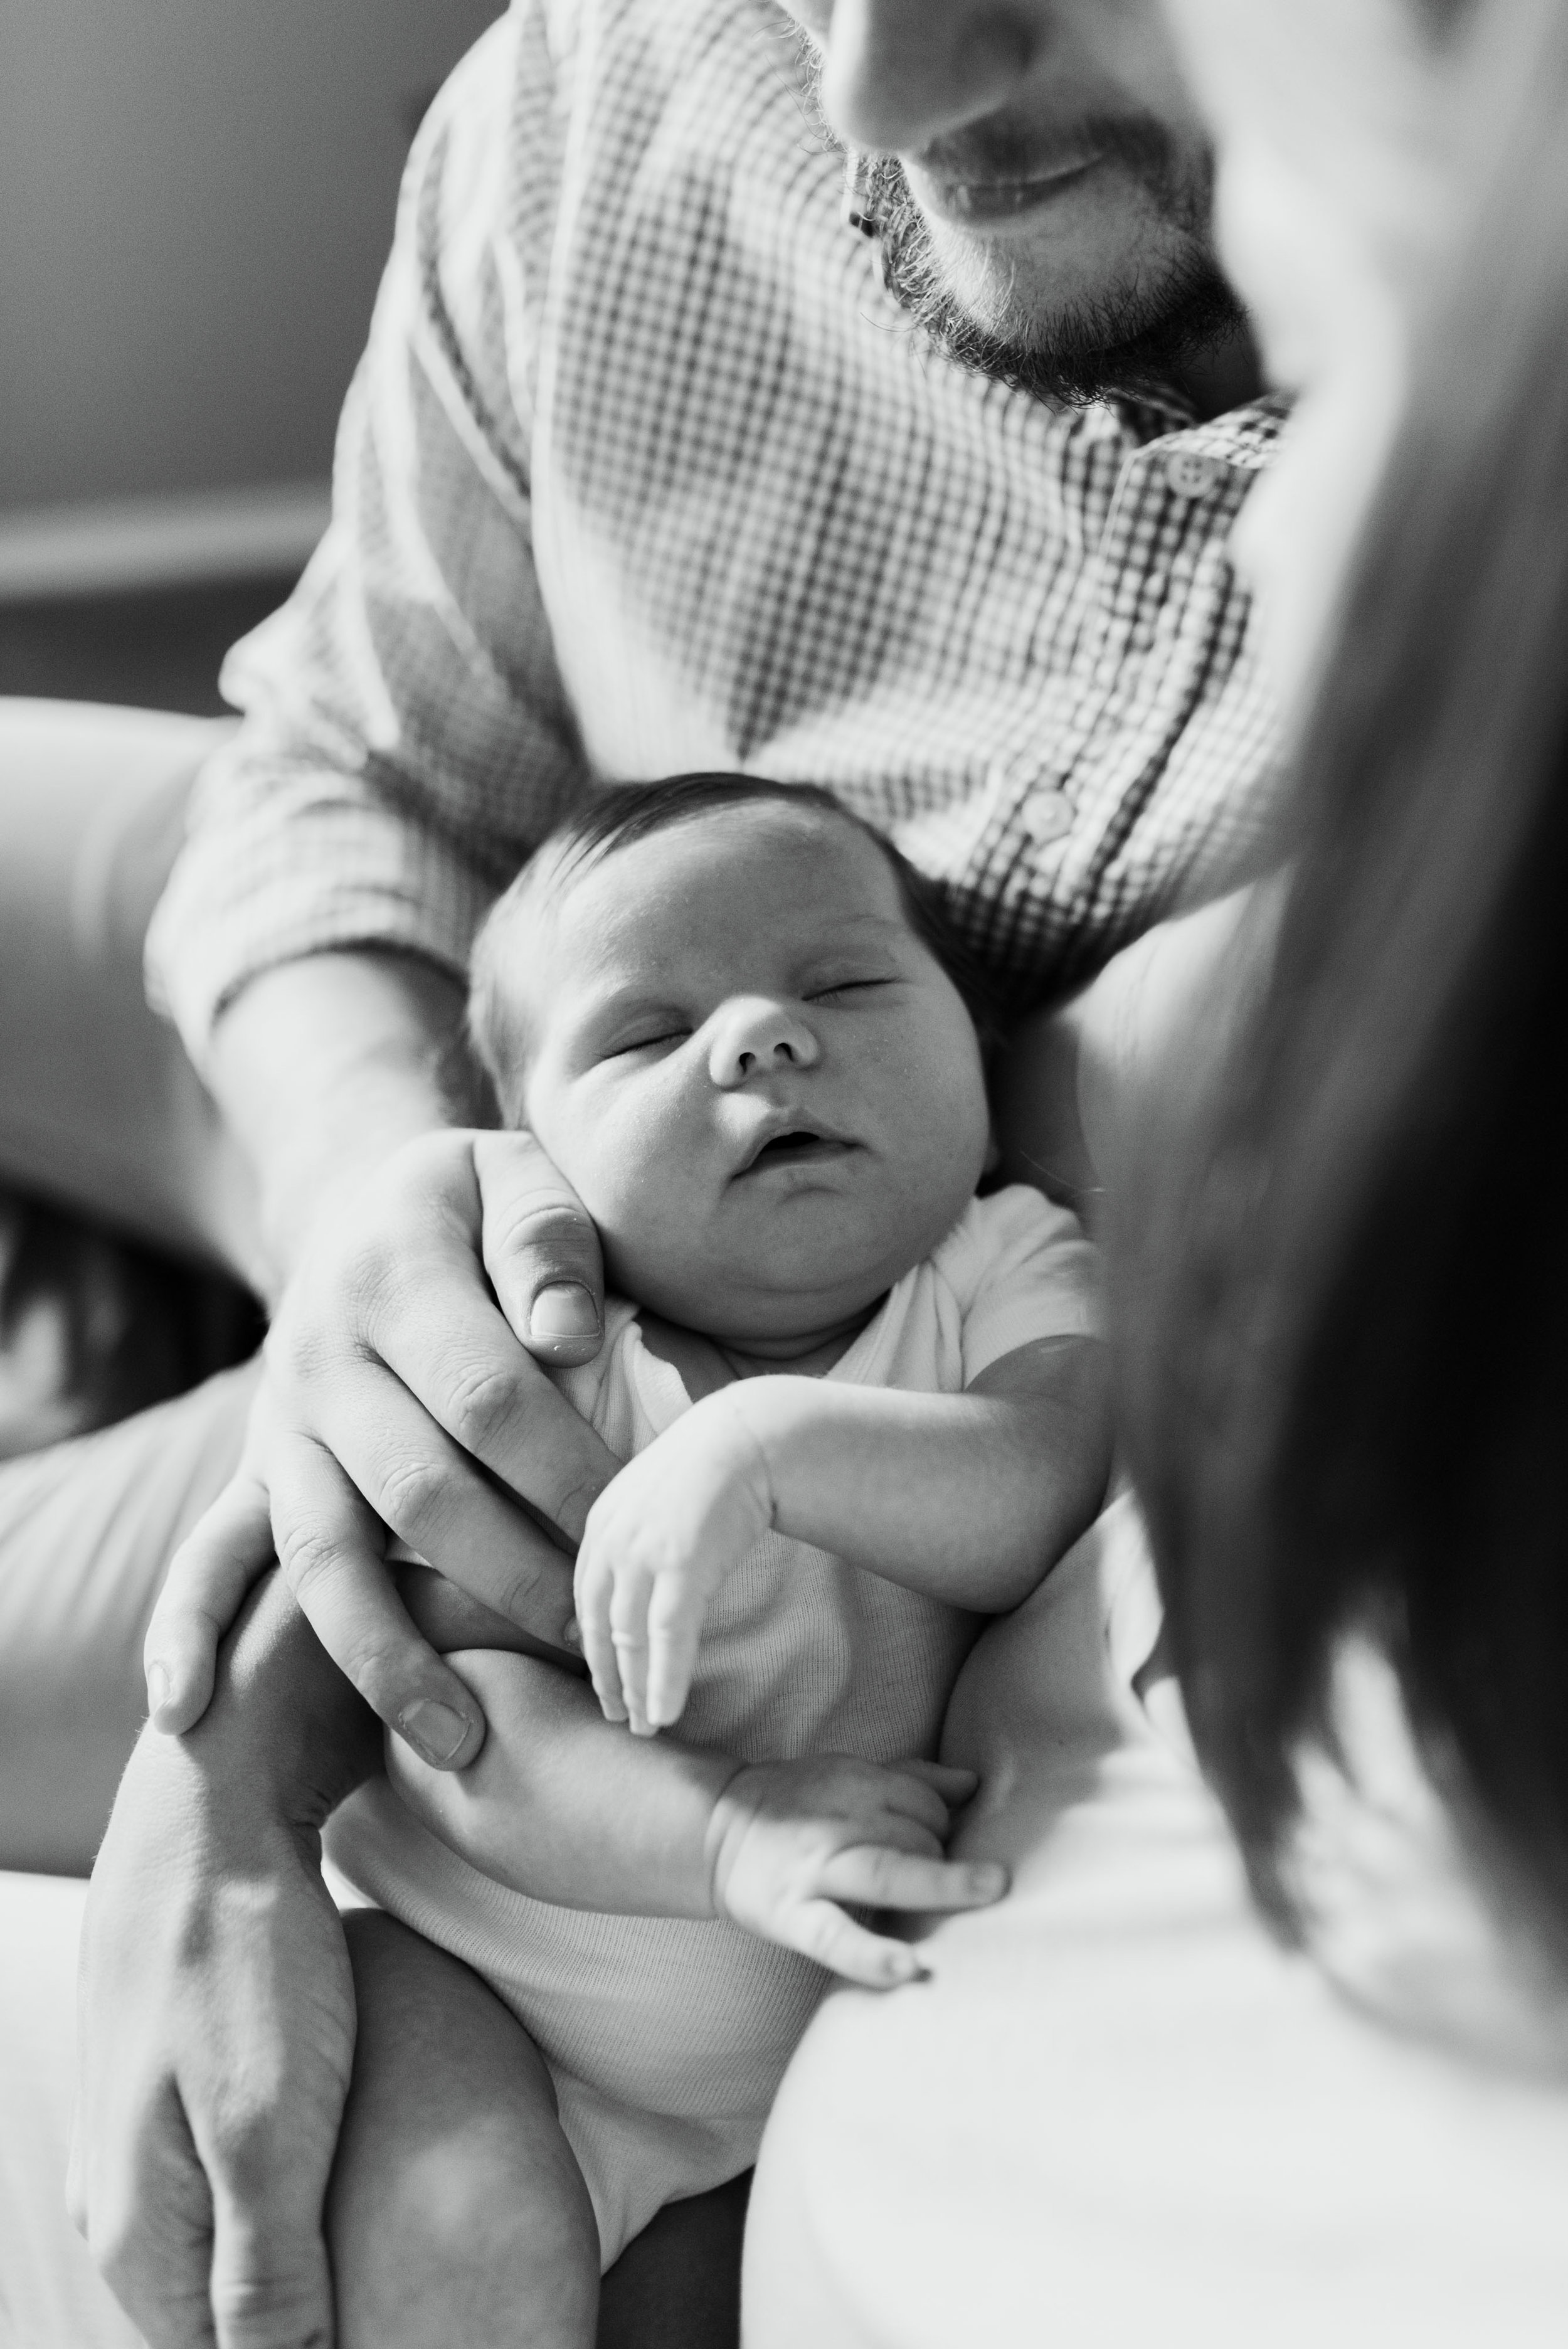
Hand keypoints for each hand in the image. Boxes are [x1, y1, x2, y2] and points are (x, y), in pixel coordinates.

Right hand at [70, 1650, 357, 2346]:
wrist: (212, 1806)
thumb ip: (264, 2275)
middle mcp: (123, 2202)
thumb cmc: (246, 1956)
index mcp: (136, 2234)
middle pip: (215, 2319)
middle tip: (403, 2315)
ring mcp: (145, 2140)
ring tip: (385, 2273)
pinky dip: (288, 2204)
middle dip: (301, 2327)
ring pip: (224, 2251)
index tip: (394, 2338)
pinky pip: (233, 2184)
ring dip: (296, 2271)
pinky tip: (347, 2189)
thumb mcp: (268, 2127)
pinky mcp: (181, 2084)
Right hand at [144, 1128, 616, 1768]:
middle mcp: (320, 1357)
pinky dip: (187, 1630)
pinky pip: (207, 1556)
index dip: (566, 1474)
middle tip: (594, 1648)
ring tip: (462, 1739)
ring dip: (389, 1652)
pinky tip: (187, 1707)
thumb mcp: (518, 1179)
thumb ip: (548, 1243)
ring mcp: (278, 1425)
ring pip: (322, 1552)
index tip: (633, 1543)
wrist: (367, 1209)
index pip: (491, 1398)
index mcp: (394, 1276)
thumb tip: (565, 1338)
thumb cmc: (479, 1211)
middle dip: (513, 1578)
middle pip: (418, 1491)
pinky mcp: (254, 1474)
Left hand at [573, 1392, 772, 1735]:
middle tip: (619, 1720)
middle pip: (600, 1627)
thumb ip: (634, 1540)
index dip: (593, 1650)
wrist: (751, 1434)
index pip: (586, 1603)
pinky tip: (667, 1713)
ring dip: (637, 1690)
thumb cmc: (713, 1468)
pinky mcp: (681, 1563)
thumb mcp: (655, 1501)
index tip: (605, 1685)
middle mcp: (611, 1540)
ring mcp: (643, 1551)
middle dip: (608, 1679)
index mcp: (601, 1525)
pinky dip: (664, 1679)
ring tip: (647, 1727)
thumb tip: (632, 1587)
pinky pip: (666, 1636)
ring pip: (629, 1640)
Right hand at [706, 1754, 1008, 1988]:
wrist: (718, 1832)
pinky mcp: (793, 1918)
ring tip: (988, 1890)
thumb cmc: (797, 1807)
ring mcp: (815, 1872)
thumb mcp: (849, 1776)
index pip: (924, 1801)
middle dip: (941, 1854)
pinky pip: (837, 1937)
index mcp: (853, 1784)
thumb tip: (973, 1784)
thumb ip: (913, 1780)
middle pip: (915, 1834)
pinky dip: (872, 1954)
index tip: (935, 1839)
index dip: (942, 1822)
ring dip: (941, 1883)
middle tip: (927, 1873)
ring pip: (888, 1870)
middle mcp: (837, 1823)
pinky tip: (908, 1968)